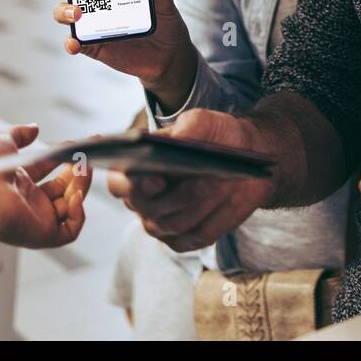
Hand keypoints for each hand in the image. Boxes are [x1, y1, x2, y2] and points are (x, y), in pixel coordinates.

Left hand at [0, 124, 90, 248]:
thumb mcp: (1, 140)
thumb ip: (19, 133)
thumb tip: (34, 129)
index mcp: (17, 181)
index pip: (48, 169)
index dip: (63, 157)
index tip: (78, 146)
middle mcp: (28, 201)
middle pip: (63, 188)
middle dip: (77, 172)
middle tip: (86, 159)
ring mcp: (36, 218)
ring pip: (70, 206)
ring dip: (81, 188)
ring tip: (83, 171)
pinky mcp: (43, 235)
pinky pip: (69, 230)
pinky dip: (78, 214)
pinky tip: (74, 197)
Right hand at [37, 0, 197, 108]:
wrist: (168, 55)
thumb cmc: (163, 19)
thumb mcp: (164, 0)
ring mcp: (88, 20)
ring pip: (62, 11)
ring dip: (64, 10)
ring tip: (78, 12)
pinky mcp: (91, 43)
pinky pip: (73, 42)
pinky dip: (71, 42)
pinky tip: (75, 43)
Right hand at [106, 109, 272, 252]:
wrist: (242, 154)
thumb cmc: (213, 135)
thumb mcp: (203, 122)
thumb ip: (188, 127)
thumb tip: (178, 140)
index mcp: (134, 169)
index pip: (118, 184)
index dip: (134, 185)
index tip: (157, 179)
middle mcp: (142, 201)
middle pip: (149, 208)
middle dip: (180, 195)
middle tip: (206, 178)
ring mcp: (162, 224)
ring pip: (175, 224)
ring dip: (202, 202)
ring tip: (221, 183)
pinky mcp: (187, 239)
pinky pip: (198, 236)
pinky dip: (216, 218)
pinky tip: (228, 199)